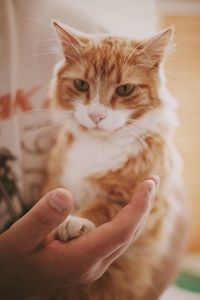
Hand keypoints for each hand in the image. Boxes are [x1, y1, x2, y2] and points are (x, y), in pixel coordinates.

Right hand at [0, 178, 157, 298]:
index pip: (120, 232)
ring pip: (123, 238)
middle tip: (153, 181)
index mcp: (80, 259)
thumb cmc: (13, 260)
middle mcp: (93, 265)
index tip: (149, 184)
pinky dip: (124, 221)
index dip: (138, 207)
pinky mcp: (89, 261)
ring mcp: (92, 265)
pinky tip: (127, 209)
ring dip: (136, 213)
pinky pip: (113, 239)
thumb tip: (65, 194)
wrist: (10, 281)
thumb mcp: (21, 237)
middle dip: (143, 206)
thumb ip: (42, 217)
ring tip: (145, 189)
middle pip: (128, 234)